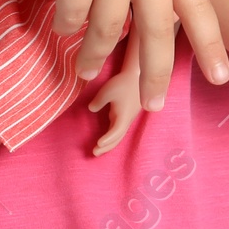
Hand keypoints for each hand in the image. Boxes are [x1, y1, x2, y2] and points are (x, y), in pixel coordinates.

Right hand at [13, 0, 228, 108]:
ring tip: (86, 72)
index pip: (197, 0)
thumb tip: (170, 25)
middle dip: (157, 73)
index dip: (211, 41)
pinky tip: (60, 26)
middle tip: (154, 105)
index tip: (221, 77)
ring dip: (95, 57)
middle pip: (160, 28)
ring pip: (110, 29)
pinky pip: (74, 18)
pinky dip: (66, 28)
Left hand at [87, 30, 144, 154]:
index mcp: (123, 117)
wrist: (138, 76)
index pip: (114, 133)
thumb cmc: (122, 83)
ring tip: (98, 149)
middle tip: (94, 153)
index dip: (106, 140)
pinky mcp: (127, 115)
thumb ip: (98, 101)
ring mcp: (128, 119)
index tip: (97, 144)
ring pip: (119, 136)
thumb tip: (91, 109)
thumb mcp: (107, 91)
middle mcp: (127, 121)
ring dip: (110, 144)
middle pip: (117, 138)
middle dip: (106, 147)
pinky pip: (119, 131)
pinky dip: (112, 137)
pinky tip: (106, 138)